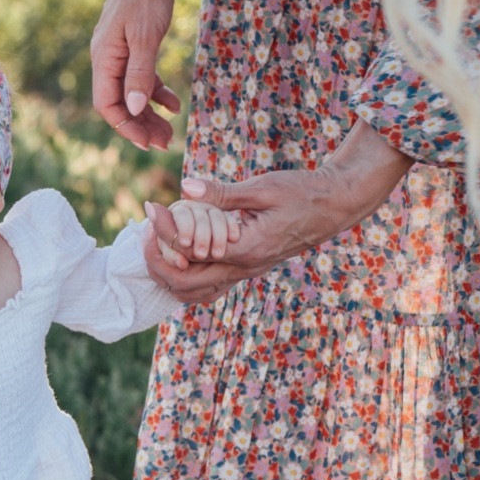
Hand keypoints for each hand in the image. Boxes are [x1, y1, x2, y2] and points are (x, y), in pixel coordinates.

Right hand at [91, 0, 185, 147]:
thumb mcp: (146, 34)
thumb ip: (139, 73)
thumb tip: (132, 109)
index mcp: (104, 58)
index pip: (107, 105)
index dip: (126, 127)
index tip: (148, 144)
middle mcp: (108, 58)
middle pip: (119, 103)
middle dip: (140, 126)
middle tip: (165, 144)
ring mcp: (121, 51)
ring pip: (131, 93)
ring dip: (149, 113)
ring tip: (171, 131)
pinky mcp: (136, 42)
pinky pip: (142, 76)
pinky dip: (156, 92)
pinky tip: (173, 103)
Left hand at [140, 122, 415, 302]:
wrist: (336, 204)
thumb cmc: (302, 191)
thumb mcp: (262, 187)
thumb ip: (222, 193)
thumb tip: (185, 188)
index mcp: (245, 251)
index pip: (188, 254)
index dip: (163, 233)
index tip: (151, 208)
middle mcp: (244, 269)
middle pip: (184, 286)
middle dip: (157, 263)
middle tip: (144, 232)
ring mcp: (247, 271)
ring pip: (197, 292)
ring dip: (170, 274)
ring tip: (156, 244)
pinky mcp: (249, 266)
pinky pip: (211, 284)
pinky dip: (188, 274)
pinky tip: (179, 251)